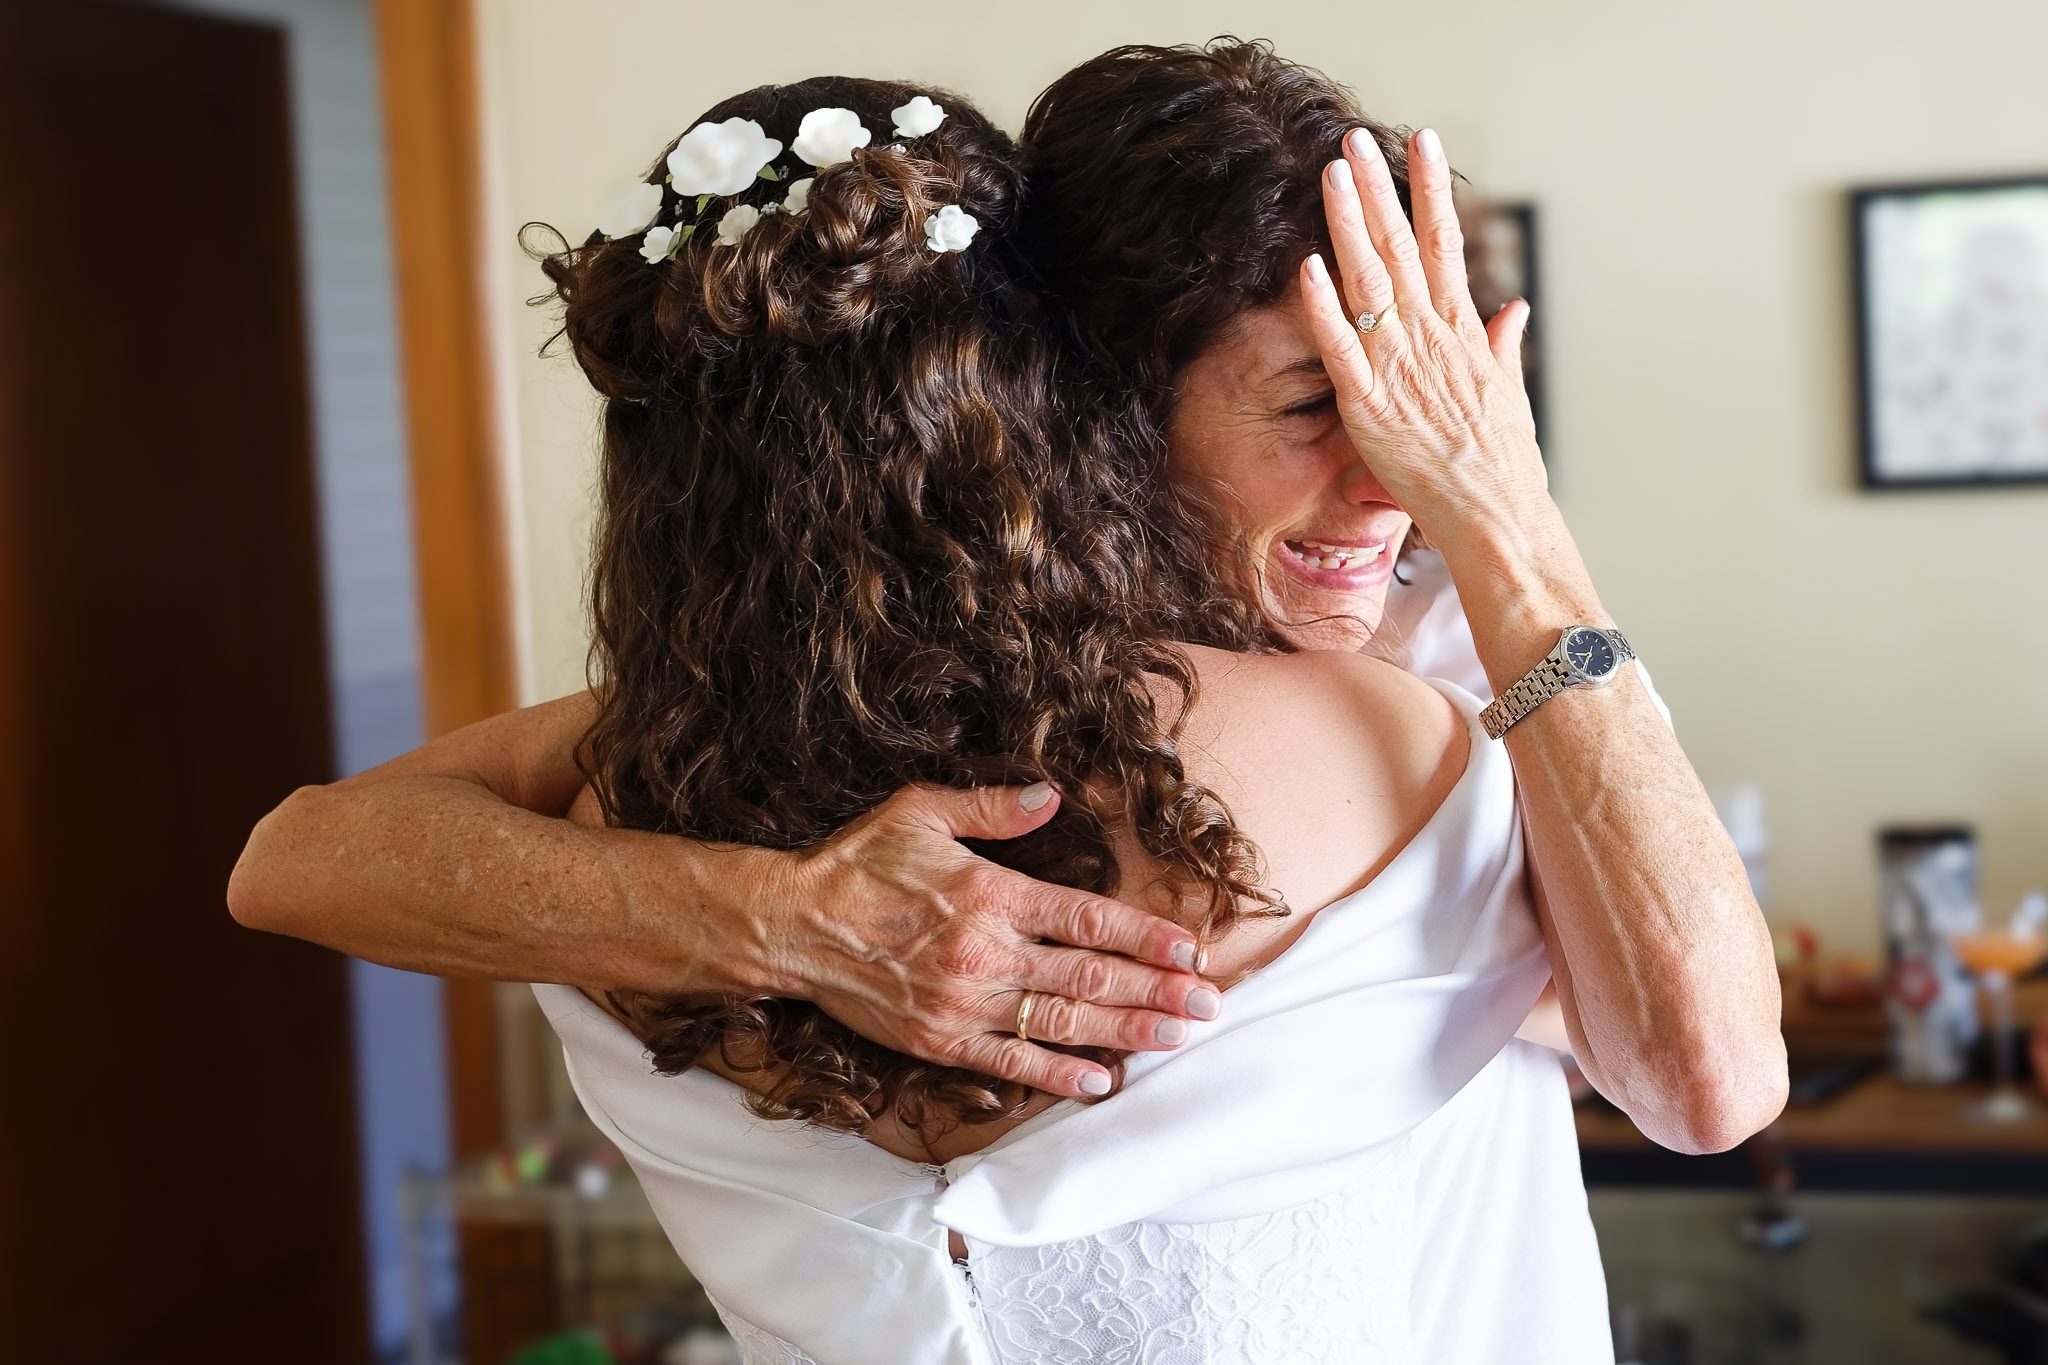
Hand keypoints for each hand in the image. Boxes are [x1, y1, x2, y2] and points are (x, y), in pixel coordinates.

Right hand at [765, 782, 1218, 1099]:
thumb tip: (1050, 796)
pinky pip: (1010, 1062)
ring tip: (1176, 1036)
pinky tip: (1100, 1080)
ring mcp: (964, 1001)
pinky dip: (1057, 1074)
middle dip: (1156, 989)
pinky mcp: (940, 1039)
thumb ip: (991, 807)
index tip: (1190, 948)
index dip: (1145, 936)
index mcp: (990, 893)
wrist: (791, 926)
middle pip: (1090, 975)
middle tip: (1209, 1003)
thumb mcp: (920, 811)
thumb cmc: (857, 863)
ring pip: (1061, 1020)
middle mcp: (986, 951)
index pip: (1087, 918)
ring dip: (1125, 1030)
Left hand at [1297, 126, 1547, 547]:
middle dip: (1378, 190)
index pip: (1444, 244)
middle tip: (1354, 141)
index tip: (1420, 143)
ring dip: (1348, 225)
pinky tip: (1307, 267)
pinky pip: (1342, 348)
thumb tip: (1514, 309)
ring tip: (1331, 176)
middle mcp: (1433, 339)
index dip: (1430, 190)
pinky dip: (1323, 307)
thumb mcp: (1509, 396)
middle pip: (1401, 248)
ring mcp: (1401, 369)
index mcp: (1464, 333)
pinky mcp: (1370, 406)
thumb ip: (1501, 345)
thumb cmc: (1505, 467)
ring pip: (1370, 283)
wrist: (1498, 518)